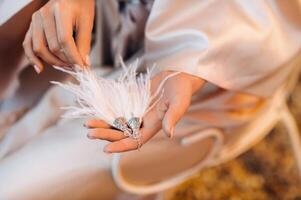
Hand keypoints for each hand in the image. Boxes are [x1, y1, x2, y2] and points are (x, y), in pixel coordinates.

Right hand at [23, 0, 94, 72]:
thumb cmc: (81, 6)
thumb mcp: (87, 23)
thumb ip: (84, 44)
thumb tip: (83, 64)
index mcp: (61, 11)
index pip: (65, 41)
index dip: (73, 57)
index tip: (81, 68)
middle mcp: (44, 14)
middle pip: (52, 47)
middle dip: (66, 61)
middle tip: (76, 67)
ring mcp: (36, 19)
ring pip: (39, 48)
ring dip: (53, 62)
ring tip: (65, 67)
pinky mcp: (32, 25)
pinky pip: (28, 44)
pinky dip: (32, 58)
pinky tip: (40, 68)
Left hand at [84, 71, 204, 152]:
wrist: (177, 78)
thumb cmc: (181, 92)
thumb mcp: (179, 103)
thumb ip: (173, 117)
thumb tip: (169, 134)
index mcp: (152, 127)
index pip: (134, 141)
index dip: (120, 146)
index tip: (106, 149)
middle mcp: (142, 123)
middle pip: (120, 134)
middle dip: (105, 134)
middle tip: (90, 133)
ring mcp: (135, 113)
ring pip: (115, 123)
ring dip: (102, 124)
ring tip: (87, 124)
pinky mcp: (131, 103)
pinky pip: (116, 109)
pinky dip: (105, 111)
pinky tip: (94, 111)